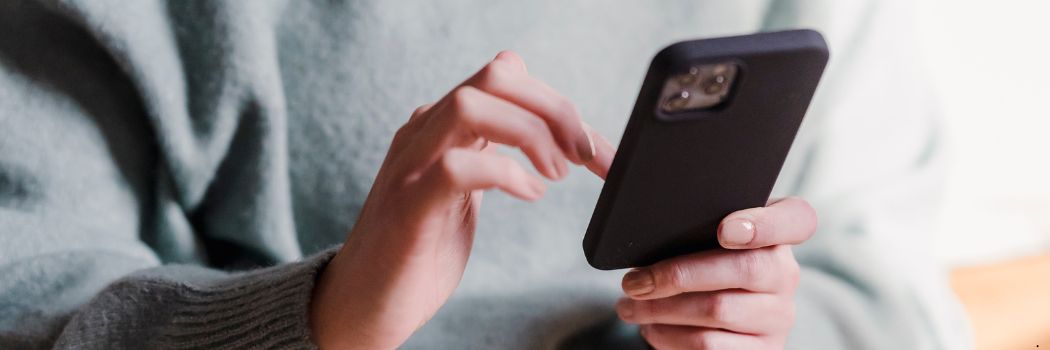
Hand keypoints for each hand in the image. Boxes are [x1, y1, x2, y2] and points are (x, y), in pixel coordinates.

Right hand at [309, 51, 614, 348]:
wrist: (362, 304)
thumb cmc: (419, 251)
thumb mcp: (465, 191)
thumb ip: (493, 155)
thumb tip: (551, 137)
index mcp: (441, 126)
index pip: (506, 76)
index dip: (558, 103)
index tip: (594, 149)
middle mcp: (424, 133)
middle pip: (496, 76)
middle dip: (554, 109)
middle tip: (584, 156)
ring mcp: (412, 166)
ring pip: (472, 104)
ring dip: (531, 134)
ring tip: (555, 175)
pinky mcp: (409, 206)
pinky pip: (457, 166)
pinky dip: (505, 174)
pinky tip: (529, 194)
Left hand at [615, 197, 816, 348]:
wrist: (718, 327)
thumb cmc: (700, 264)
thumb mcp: (696, 233)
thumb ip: (671, 203)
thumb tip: (604, 163)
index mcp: (779, 233)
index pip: (798, 219)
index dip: (765, 223)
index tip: (725, 230)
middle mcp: (786, 274)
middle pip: (742, 268)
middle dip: (676, 274)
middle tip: (632, 281)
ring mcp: (777, 316)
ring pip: (717, 310)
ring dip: (661, 309)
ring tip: (628, 304)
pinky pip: (711, 346)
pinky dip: (669, 337)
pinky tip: (650, 328)